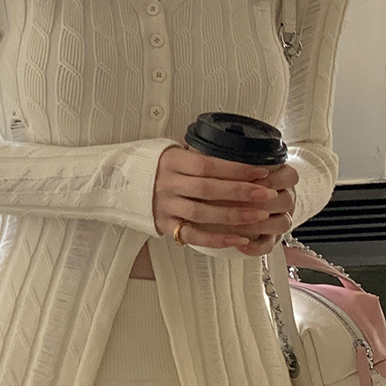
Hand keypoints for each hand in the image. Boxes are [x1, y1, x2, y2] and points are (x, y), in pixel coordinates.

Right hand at [152, 144, 295, 255]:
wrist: (118, 184)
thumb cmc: (154, 165)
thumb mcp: (171, 150)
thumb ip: (197, 151)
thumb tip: (233, 146)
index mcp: (172, 162)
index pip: (207, 165)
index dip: (235, 169)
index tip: (260, 171)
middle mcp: (168, 184)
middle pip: (208, 189)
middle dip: (241, 191)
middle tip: (267, 193)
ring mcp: (166, 206)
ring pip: (203, 213)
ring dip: (234, 215)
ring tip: (259, 215)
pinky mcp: (165, 225)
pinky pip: (193, 235)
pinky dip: (216, 240)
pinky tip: (238, 239)